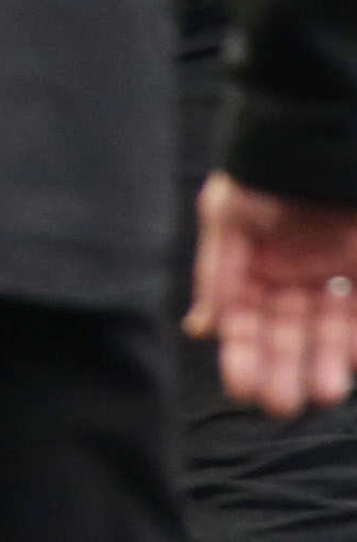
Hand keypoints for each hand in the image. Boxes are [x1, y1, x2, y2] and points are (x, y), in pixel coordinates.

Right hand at [189, 172, 356, 414]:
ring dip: (323, 362)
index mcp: (247, 267)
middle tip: (281, 404)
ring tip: (322, 392)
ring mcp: (329, 276)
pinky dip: (351, 340)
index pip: (243, 321)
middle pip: (284, 333)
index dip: (242, 354)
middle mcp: (287, 279)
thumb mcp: (227, 216)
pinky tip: (345, 362)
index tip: (241, 389)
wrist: (314, 137)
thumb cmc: (262, 174)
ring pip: (325, 330)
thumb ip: (218, 271)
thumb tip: (200, 328)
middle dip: (282, 368)